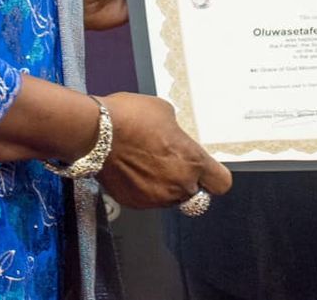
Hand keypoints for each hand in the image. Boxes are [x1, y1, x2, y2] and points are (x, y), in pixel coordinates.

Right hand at [96, 92, 231, 209]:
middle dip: (185, 180)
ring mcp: (156, 198)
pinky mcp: (135, 203)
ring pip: (170, 197)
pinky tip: (132, 169)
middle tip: (168, 162)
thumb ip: (178, 134)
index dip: (214, 176)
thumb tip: (174, 140)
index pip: (221, 183)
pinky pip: (147, 199)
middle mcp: (179, 186)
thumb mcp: (166, 113)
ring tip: (146, 163)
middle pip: (195, 193)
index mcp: (193, 162)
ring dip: (164, 185)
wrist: (95, 132)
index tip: (207, 171)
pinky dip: (143, 188)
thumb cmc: (132, 117)